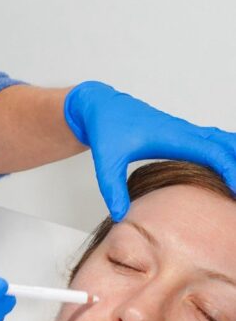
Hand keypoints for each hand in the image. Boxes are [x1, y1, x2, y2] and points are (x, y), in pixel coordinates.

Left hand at [64, 81, 235, 220]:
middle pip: (224, 144)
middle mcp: (183, 131)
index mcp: (171, 136)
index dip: (231, 170)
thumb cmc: (104, 127)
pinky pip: (212, 141)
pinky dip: (225, 150)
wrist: (99, 105)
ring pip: (220, 139)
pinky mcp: (180, 134)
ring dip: (233, 155)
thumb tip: (120, 216)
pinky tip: (229, 165)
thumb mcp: (105, 159)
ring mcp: (183, 131)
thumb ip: (112, 187)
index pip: (212, 152)